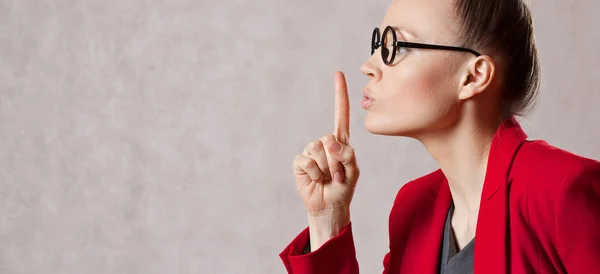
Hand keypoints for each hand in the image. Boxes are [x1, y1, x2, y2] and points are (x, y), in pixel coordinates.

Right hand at [292, 71, 359, 215]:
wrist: (329, 206)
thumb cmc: (343, 188)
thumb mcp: (353, 172)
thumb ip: (348, 155)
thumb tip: (330, 142)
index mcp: (341, 141)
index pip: (340, 114)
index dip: (339, 94)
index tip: (338, 74)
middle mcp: (325, 143)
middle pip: (329, 139)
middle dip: (336, 161)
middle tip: (338, 176)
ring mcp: (311, 152)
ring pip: (318, 150)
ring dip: (326, 169)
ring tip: (328, 179)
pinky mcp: (300, 162)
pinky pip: (306, 161)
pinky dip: (314, 174)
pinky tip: (316, 180)